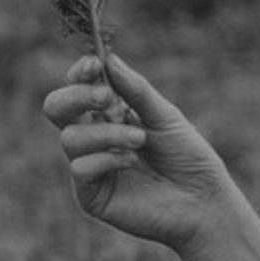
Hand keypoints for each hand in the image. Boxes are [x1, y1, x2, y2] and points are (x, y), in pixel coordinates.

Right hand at [41, 52, 232, 250]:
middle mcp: (93, 139)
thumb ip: (136, 90)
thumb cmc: (188, 158)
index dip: (79, 74)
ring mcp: (90, 167)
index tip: (95, 63)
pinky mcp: (91, 196)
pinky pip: (80, 168)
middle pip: (56, 108)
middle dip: (76, 96)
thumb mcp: (165, 116)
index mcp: (108, 116)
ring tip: (139, 140)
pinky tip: (131, 164)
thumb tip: (108, 58)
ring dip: (106, 133)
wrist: (203, 202)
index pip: (77, 88)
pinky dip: (106, 160)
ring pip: (70, 138)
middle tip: (106, 98)